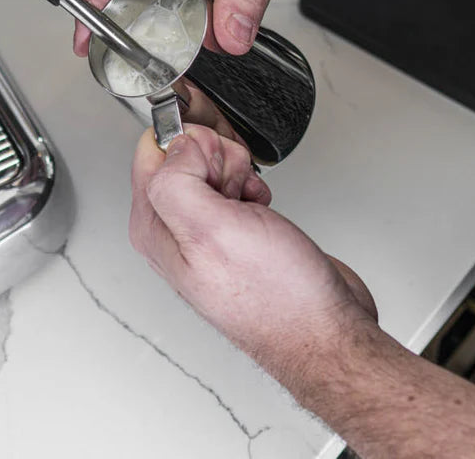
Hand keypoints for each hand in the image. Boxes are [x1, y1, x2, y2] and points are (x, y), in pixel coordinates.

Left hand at [129, 125, 377, 389]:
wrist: (322, 329)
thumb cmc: (272, 296)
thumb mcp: (211, 230)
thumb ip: (177, 181)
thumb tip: (175, 145)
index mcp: (153, 226)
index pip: (152, 151)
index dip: (189, 144)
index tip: (213, 161)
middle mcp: (172, 229)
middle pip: (184, 154)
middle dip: (218, 159)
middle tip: (234, 189)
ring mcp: (203, 230)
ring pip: (211, 166)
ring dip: (238, 173)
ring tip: (249, 202)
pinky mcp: (232, 230)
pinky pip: (234, 184)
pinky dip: (252, 186)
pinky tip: (260, 207)